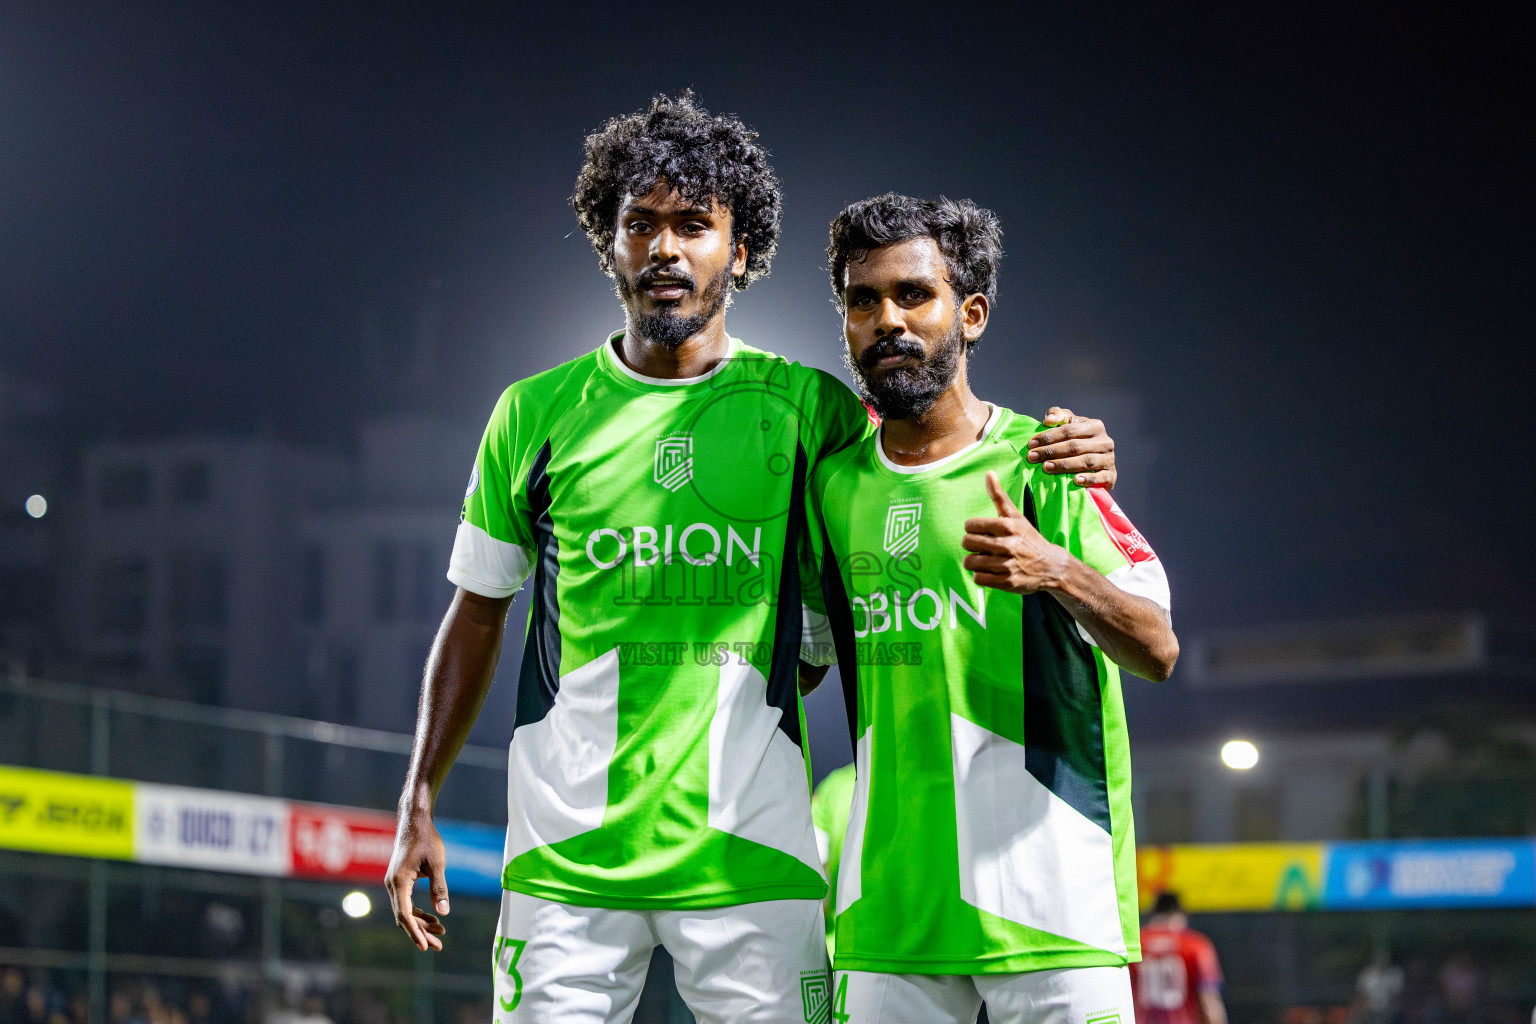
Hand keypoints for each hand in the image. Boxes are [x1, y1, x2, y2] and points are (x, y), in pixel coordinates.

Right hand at [385, 808, 449, 951]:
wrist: (414, 822)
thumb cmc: (426, 839)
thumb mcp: (437, 863)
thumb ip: (439, 887)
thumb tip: (445, 912)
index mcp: (399, 882)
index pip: (404, 914)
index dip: (415, 932)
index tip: (425, 947)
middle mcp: (392, 885)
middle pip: (404, 917)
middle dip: (421, 932)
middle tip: (439, 946)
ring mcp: (394, 884)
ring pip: (405, 911)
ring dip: (421, 923)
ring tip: (441, 934)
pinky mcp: (399, 881)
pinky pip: (406, 903)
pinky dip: (419, 912)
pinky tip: (433, 918)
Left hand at [962, 471, 1068, 593]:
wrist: (1051, 566)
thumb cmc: (1028, 539)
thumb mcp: (1015, 516)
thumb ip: (999, 496)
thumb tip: (988, 473)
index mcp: (1008, 526)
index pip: (970, 526)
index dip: (973, 530)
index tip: (983, 533)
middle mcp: (1007, 544)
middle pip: (967, 543)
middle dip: (972, 546)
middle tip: (983, 547)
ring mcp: (1007, 564)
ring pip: (970, 562)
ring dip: (975, 562)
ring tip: (987, 560)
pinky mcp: (1007, 582)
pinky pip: (978, 579)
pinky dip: (981, 577)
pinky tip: (991, 571)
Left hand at [1028, 407, 1115, 488]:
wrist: (1098, 466)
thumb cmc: (1078, 441)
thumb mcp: (1069, 425)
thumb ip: (1058, 415)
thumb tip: (1048, 420)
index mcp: (1095, 426)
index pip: (1069, 430)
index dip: (1049, 437)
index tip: (1031, 444)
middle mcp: (1105, 441)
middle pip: (1075, 446)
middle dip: (1051, 451)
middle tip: (1033, 457)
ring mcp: (1109, 459)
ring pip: (1085, 461)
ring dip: (1064, 465)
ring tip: (1046, 467)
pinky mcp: (1111, 475)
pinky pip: (1100, 477)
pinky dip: (1088, 479)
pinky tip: (1075, 481)